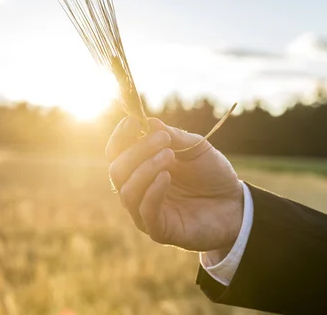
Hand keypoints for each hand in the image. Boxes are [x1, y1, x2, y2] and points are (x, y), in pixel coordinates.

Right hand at [106, 117, 243, 252]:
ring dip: (145, 169)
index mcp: (139, 167)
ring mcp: (144, 211)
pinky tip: (167, 177)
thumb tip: (148, 121)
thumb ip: (172, 136)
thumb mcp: (195, 148)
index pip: (116, 152)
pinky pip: (145, 211)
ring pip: (127, 191)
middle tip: (162, 140)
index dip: (121, 137)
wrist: (236, 204)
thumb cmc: (211, 174)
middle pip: (117, 170)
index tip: (134, 121)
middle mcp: (137, 189)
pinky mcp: (158, 230)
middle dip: (136, 151)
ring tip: (169, 155)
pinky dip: (152, 191)